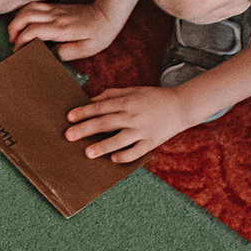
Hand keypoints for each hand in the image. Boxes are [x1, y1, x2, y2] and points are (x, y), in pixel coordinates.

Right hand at [7, 0, 123, 61]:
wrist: (108, 14)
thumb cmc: (99, 34)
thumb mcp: (86, 49)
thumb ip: (66, 53)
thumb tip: (49, 55)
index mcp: (62, 29)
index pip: (33, 31)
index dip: (21, 41)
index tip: (19, 51)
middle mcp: (56, 17)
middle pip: (25, 16)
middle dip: (13, 29)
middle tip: (12, 41)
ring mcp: (55, 10)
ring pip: (28, 8)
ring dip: (17, 19)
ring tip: (15, 32)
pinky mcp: (56, 7)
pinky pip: (35, 5)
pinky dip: (24, 12)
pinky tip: (25, 21)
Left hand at [64, 84, 188, 161]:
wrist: (182, 106)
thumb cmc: (154, 98)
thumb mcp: (133, 90)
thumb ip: (112, 94)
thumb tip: (91, 99)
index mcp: (127, 102)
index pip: (101, 107)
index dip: (84, 112)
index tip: (69, 117)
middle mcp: (133, 116)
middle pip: (105, 123)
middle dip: (85, 129)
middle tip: (68, 136)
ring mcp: (142, 130)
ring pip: (119, 140)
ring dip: (103, 146)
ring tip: (87, 153)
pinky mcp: (151, 142)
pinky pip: (136, 151)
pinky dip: (125, 156)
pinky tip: (113, 159)